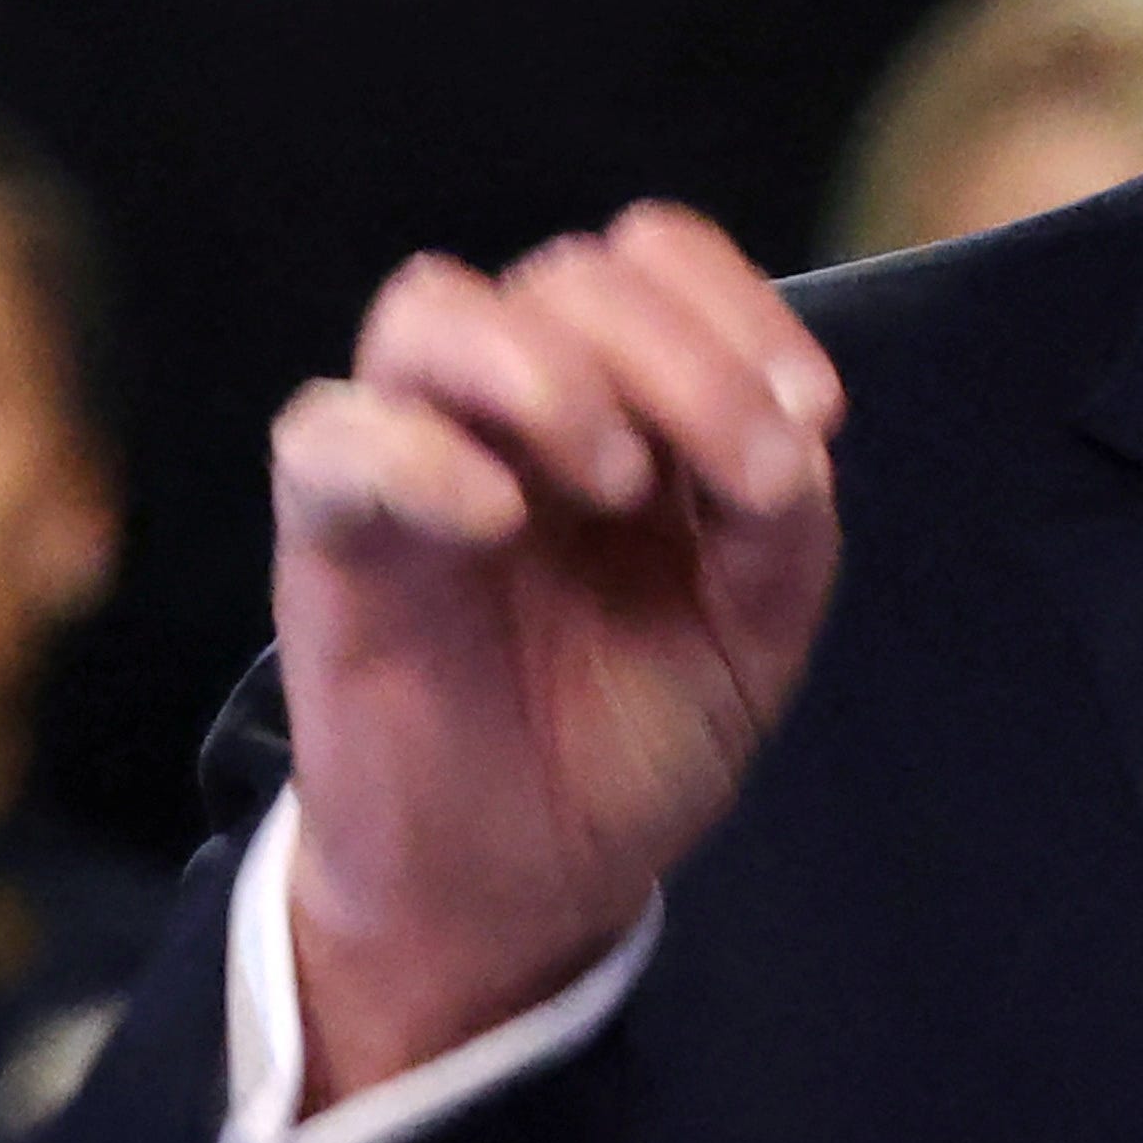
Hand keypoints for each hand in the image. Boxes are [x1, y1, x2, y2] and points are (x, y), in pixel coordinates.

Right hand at [271, 206, 843, 1100]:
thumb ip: (782, 522)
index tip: (813, 416)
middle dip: (678, 357)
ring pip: (432, 308)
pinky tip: (497, 519)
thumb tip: (793, 431)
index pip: (653, 260)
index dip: (736, 305)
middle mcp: (511, 402)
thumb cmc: (628, 734)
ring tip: (614, 481)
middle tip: (741, 481)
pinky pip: (329, 434)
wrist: (524, 882)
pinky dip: (416, 453)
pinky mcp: (329, 532)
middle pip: (567, 276)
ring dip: (544, 370)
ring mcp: (412, 453)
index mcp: (621, 401)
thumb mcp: (753, 631)